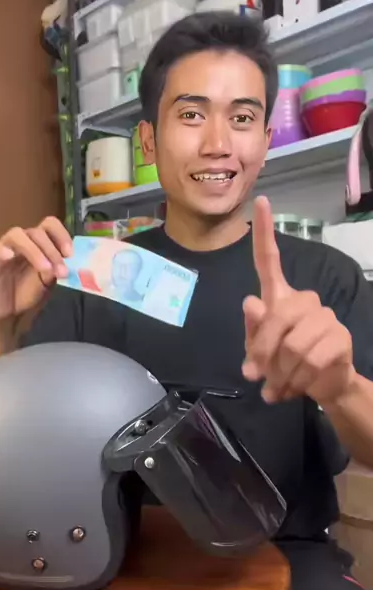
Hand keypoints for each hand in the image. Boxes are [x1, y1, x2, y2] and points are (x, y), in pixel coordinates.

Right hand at [0, 217, 72, 319]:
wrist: (9, 314)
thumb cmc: (28, 294)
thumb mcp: (49, 281)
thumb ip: (56, 268)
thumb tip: (67, 261)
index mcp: (37, 243)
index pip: (49, 225)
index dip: (61, 235)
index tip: (70, 254)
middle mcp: (21, 241)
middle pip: (36, 232)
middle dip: (52, 251)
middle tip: (61, 271)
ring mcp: (2, 248)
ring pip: (16, 234)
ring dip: (34, 250)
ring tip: (44, 269)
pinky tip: (9, 256)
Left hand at [242, 196, 354, 404]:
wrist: (321, 387)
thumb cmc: (283, 364)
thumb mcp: (258, 351)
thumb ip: (252, 331)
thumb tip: (250, 302)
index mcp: (279, 298)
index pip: (268, 261)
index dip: (265, 233)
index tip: (261, 200)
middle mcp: (304, 300)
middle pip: (277, 316)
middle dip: (262, 351)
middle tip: (255, 376)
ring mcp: (325, 317)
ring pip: (293, 344)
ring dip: (279, 373)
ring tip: (277, 386)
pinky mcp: (340, 337)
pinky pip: (311, 360)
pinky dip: (297, 381)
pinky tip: (295, 388)